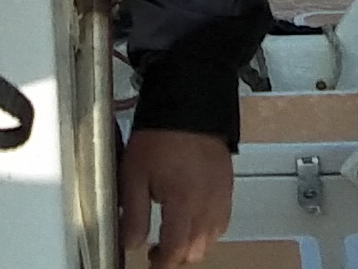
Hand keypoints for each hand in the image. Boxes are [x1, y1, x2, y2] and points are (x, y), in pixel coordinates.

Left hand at [117, 127, 233, 265]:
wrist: (189, 105)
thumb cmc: (161, 135)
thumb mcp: (134, 174)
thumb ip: (133, 213)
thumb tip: (130, 241)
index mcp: (183, 203)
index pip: (176, 250)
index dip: (162, 264)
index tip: (151, 264)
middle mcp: (206, 204)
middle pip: (196, 250)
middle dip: (176, 256)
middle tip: (157, 251)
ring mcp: (220, 196)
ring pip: (211, 238)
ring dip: (193, 244)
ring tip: (174, 235)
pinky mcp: (227, 186)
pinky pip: (222, 221)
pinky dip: (208, 229)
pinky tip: (194, 220)